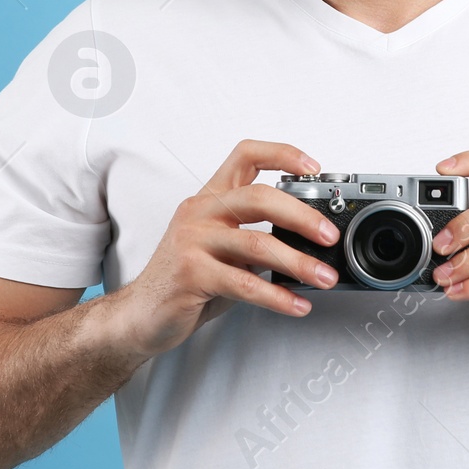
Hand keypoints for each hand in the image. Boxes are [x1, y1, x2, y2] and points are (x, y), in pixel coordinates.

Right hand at [107, 140, 342, 359]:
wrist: (140, 315)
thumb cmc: (185, 279)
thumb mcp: (221, 248)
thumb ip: (255, 237)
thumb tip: (307, 242)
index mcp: (210, 198)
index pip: (246, 155)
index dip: (282, 154)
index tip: (312, 168)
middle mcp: (200, 212)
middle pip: (259, 196)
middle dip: (302, 215)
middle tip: (328, 235)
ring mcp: (193, 241)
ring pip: (257, 243)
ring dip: (298, 262)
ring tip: (324, 276)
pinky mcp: (191, 274)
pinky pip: (244, 283)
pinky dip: (277, 297)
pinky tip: (296, 304)